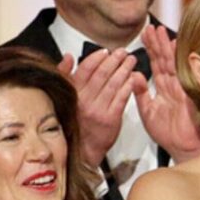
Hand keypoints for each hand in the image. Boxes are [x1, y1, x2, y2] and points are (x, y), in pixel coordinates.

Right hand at [59, 48, 144, 167]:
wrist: (83, 148)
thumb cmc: (76, 120)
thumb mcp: (66, 96)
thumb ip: (66, 75)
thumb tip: (68, 56)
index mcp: (73, 93)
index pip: (85, 70)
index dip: (96, 58)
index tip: (105, 51)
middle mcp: (84, 100)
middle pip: (101, 74)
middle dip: (114, 60)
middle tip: (124, 52)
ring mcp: (98, 110)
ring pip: (113, 84)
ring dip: (124, 70)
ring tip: (131, 61)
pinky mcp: (111, 119)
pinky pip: (122, 98)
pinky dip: (128, 86)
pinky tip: (134, 78)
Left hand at [137, 25, 199, 162]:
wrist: (181, 147)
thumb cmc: (167, 133)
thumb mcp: (147, 111)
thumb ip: (141, 93)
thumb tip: (133, 75)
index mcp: (163, 88)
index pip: (155, 64)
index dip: (150, 49)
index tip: (144, 35)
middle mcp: (172, 85)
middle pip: (164, 59)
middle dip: (157, 43)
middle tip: (151, 26)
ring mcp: (181, 87)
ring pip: (172, 63)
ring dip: (166, 47)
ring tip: (160, 31)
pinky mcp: (187, 93)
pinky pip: (182, 73)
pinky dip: (179, 60)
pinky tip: (176, 47)